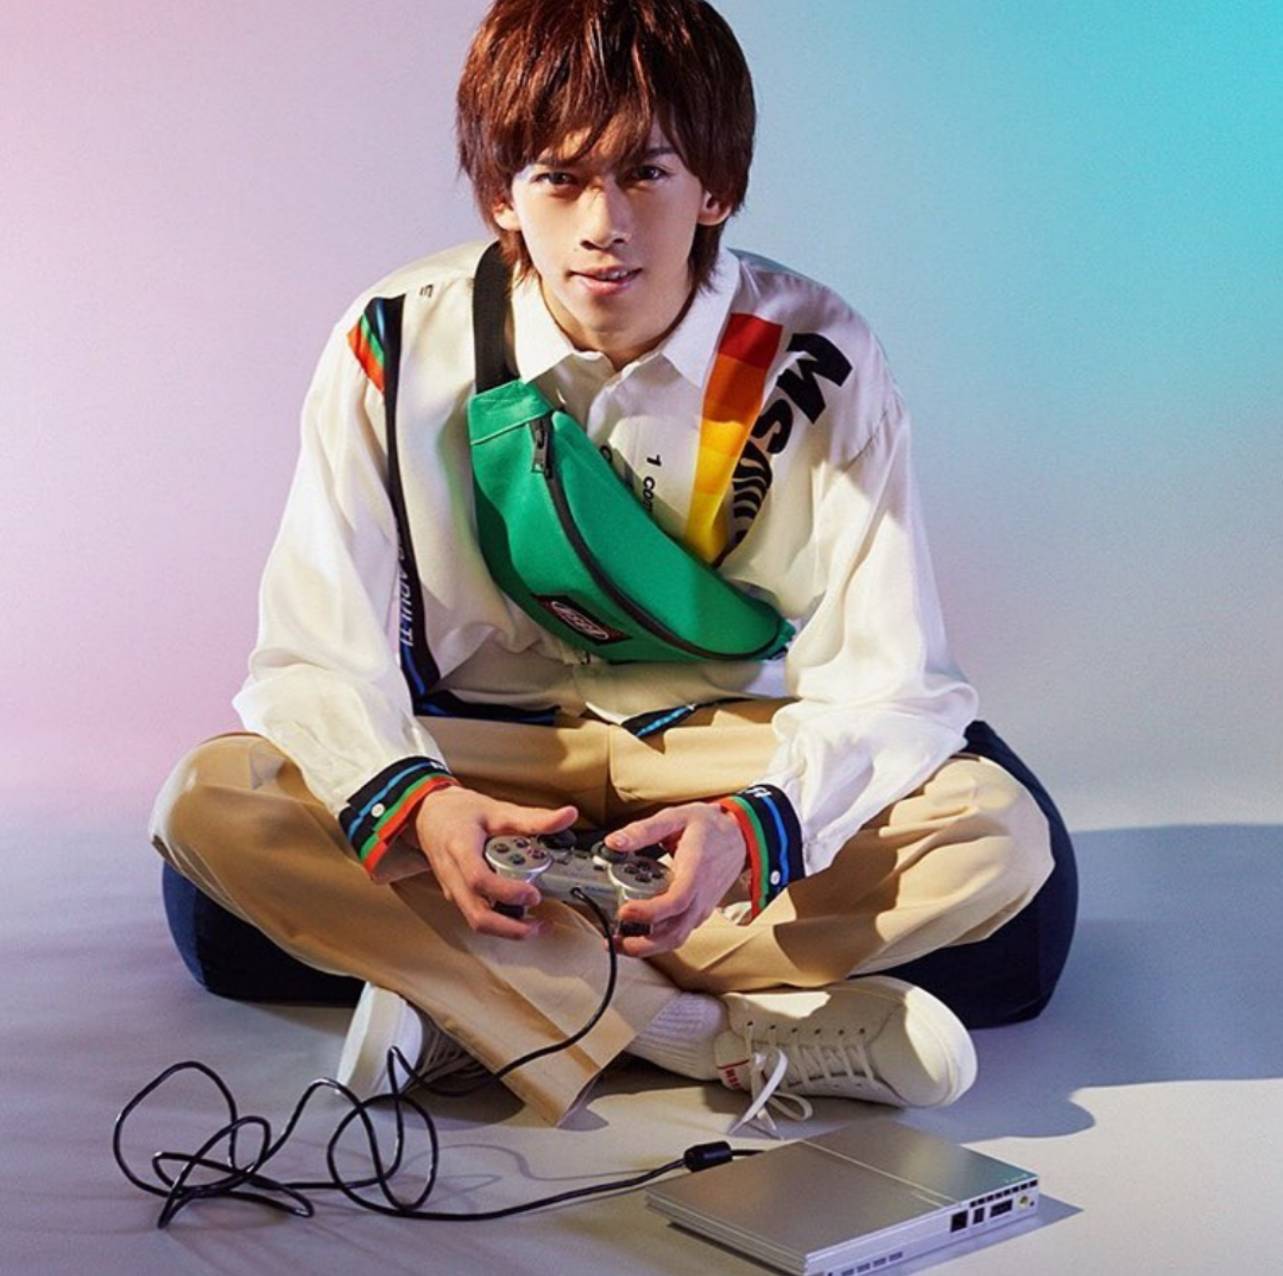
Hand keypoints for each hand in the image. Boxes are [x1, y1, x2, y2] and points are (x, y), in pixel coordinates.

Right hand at [413, 786, 577, 939]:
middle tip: (540, 924)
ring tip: (536, 925)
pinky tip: (520, 915)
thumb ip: (533, 818)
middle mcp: (453, 874)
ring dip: (506, 929)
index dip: (507, 892)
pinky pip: (476, 915)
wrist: (429, 815)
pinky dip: (499, 921)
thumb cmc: (460, 812)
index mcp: (460, 848)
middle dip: (510, 928)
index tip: (533, 894)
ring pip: (476, 921)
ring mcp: (453, 889)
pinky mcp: (457, 895)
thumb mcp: (498, 810)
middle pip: (477, 914)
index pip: (478, 879)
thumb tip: (568, 816)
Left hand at [607, 802, 746, 957]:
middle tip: (614, 938)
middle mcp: (701, 895)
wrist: (739, 837)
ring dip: (648, 946)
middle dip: (643, 943)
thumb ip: (644, 830)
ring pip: (677, 938)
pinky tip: (637, 931)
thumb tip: (614, 842)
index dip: (649, 912)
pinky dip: (658, 939)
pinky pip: (680, 932)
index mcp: (696, 870)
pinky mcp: (699, 912)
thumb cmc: (710, 827)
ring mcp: (701, 907)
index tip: (624, 911)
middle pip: (675, 932)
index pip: (677, 901)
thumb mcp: (676, 817)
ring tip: (619, 941)